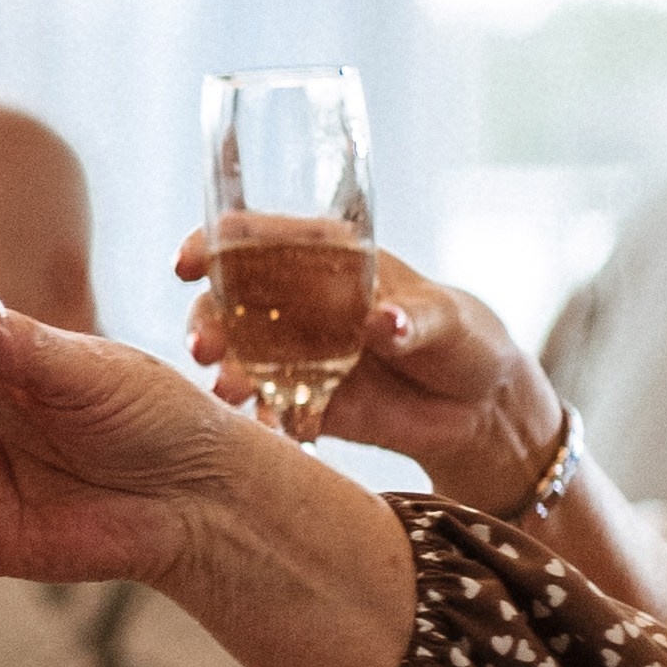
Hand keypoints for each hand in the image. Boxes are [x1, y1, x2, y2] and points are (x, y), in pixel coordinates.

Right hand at [177, 233, 562, 506]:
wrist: (478, 408)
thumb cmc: (465, 338)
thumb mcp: (449, 320)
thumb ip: (415, 319)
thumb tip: (382, 321)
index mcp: (328, 259)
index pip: (255, 238)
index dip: (213, 245)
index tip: (188, 265)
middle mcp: (299, 304)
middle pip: (229, 301)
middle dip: (207, 320)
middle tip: (204, 348)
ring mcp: (294, 357)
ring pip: (237, 356)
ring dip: (225, 370)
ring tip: (231, 392)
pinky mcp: (301, 405)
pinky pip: (266, 410)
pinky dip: (260, 420)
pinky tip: (265, 427)